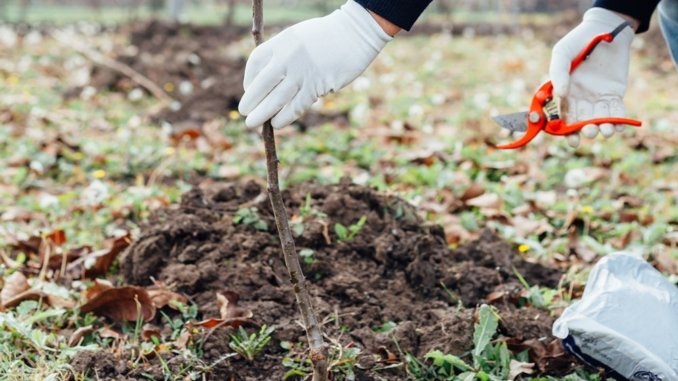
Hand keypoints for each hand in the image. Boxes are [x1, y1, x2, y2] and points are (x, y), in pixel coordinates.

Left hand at [238, 0, 391, 128]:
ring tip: (253, 124)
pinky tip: (277, 123)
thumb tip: (271, 81)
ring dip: (263, 114)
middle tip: (245, 114)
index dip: (249, 80)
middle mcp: (288, 57)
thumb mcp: (299, 36)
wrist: (356, 33)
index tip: (249, 90)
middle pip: (262, 85)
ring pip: (276, 99)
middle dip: (251, 102)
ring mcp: (303, 72)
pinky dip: (284, 117)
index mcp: (281, 42)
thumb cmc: (328, 36)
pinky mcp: (318, 85)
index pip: (256, 63)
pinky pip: (296, 106)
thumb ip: (284, 55)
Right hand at [549, 8, 634, 147]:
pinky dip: (618, 120)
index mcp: (564, 93)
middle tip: (589, 132)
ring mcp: (598, 97)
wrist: (605, 30)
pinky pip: (616, 111)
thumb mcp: (562, 53)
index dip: (566, 131)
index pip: (563, 117)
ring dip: (602, 128)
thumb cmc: (578, 41)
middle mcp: (580, 99)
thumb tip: (559, 95)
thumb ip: (558, 73)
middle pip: (581, 122)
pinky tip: (618, 126)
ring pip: (599, 119)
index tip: (571, 140)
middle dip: (585, 131)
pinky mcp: (614, 94)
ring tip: (605, 131)